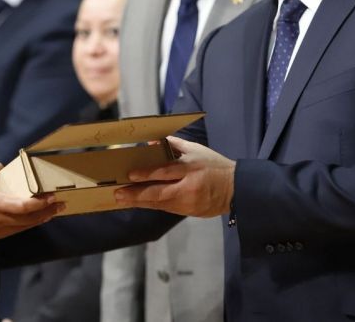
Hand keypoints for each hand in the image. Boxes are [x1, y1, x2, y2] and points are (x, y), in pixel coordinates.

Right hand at [0, 162, 64, 240]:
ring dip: (40, 219)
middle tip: (61, 204)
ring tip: (52, 212)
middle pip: (29, 219)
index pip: (23, 206)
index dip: (40, 203)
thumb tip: (2, 166)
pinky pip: (14, 230)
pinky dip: (27, 224)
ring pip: (23, 227)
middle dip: (47, 212)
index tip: (52, 196)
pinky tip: (34, 219)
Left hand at [114, 136, 234, 217]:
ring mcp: (188, 202)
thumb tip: (152, 142)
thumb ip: (174, 145)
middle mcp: (188, 187)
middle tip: (118, 193)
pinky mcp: (189, 212)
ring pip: (160, 204)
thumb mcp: (196, 150)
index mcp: (191, 168)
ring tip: (123, 200)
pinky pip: (166, 209)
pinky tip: (139, 203)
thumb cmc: (214, 165)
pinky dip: (152, 205)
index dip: (147, 174)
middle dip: (137, 195)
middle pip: (159, 193)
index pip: (166, 172)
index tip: (130, 175)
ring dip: (140, 202)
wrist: (236, 189)